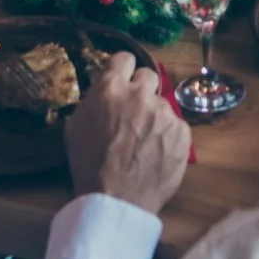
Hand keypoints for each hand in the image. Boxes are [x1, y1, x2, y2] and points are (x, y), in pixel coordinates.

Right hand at [66, 51, 190, 214]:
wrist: (117, 200)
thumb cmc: (89, 165)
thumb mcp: (76, 127)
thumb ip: (92, 101)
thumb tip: (103, 89)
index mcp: (111, 88)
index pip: (124, 57)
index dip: (123, 70)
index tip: (123, 80)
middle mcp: (141, 94)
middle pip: (148, 75)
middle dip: (141, 90)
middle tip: (134, 112)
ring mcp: (165, 112)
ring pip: (162, 104)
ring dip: (154, 116)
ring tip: (144, 142)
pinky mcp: (183, 132)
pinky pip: (176, 125)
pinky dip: (168, 136)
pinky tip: (156, 153)